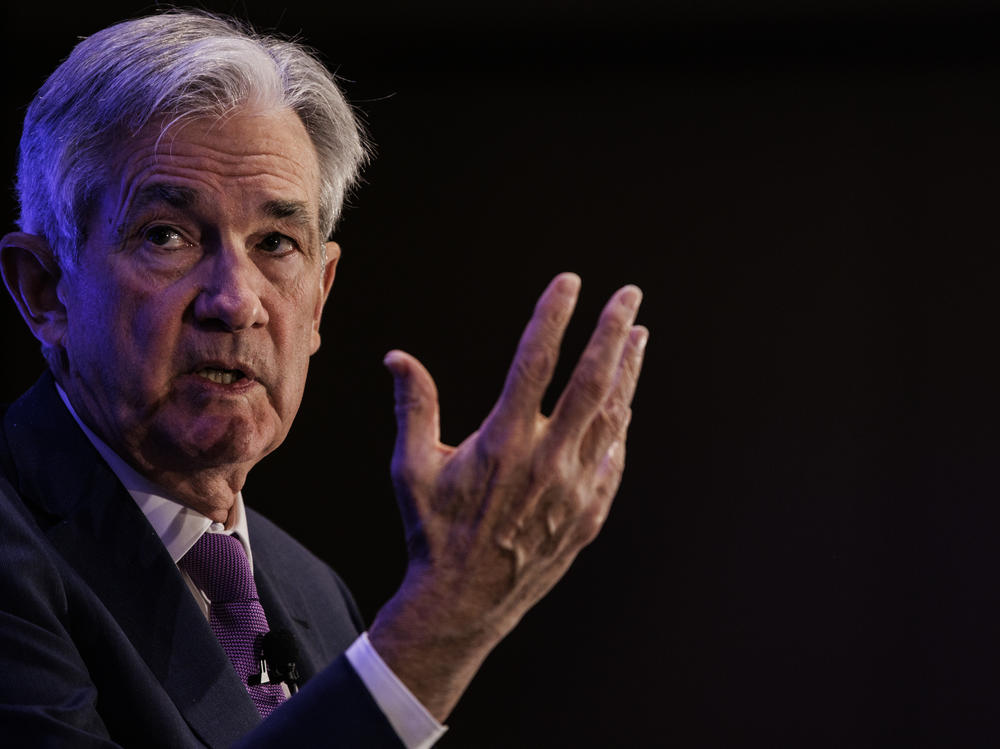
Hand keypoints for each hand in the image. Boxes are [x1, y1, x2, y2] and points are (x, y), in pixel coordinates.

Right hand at [369, 273, 647, 719]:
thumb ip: (413, 407)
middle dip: (613, 333)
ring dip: (627, 373)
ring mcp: (574, 489)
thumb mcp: (410, 469)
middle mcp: (547, 461)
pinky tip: (625, 403)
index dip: (552, 316)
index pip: (535, 362)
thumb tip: (396, 357)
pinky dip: (621, 426)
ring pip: (611, 417)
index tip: (569, 281)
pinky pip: (613, 460)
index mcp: (503, 442)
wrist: (463, 603)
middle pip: (592, 383)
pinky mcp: (588, 514)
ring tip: (639, 337)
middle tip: (630, 295)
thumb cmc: (432, 532)